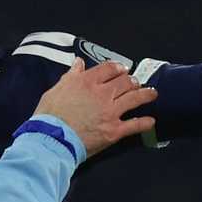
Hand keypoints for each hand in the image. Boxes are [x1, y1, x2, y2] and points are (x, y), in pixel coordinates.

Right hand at [33, 59, 158, 157]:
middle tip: (135, 83)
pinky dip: (144, 123)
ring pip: (134, 98)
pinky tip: (151, 121)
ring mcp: (111, 112)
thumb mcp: (55, 90)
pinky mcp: (114, 130)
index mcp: (87, 82)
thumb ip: (70, 76)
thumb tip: (79, 63)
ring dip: (146, 95)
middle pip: (125, 81)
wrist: (52, 138)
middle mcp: (102, 94)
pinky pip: (135, 125)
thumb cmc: (49, 116)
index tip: (121, 69)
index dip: (118, 67)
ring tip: (152, 94)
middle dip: (132, 80)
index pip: (109, 68)